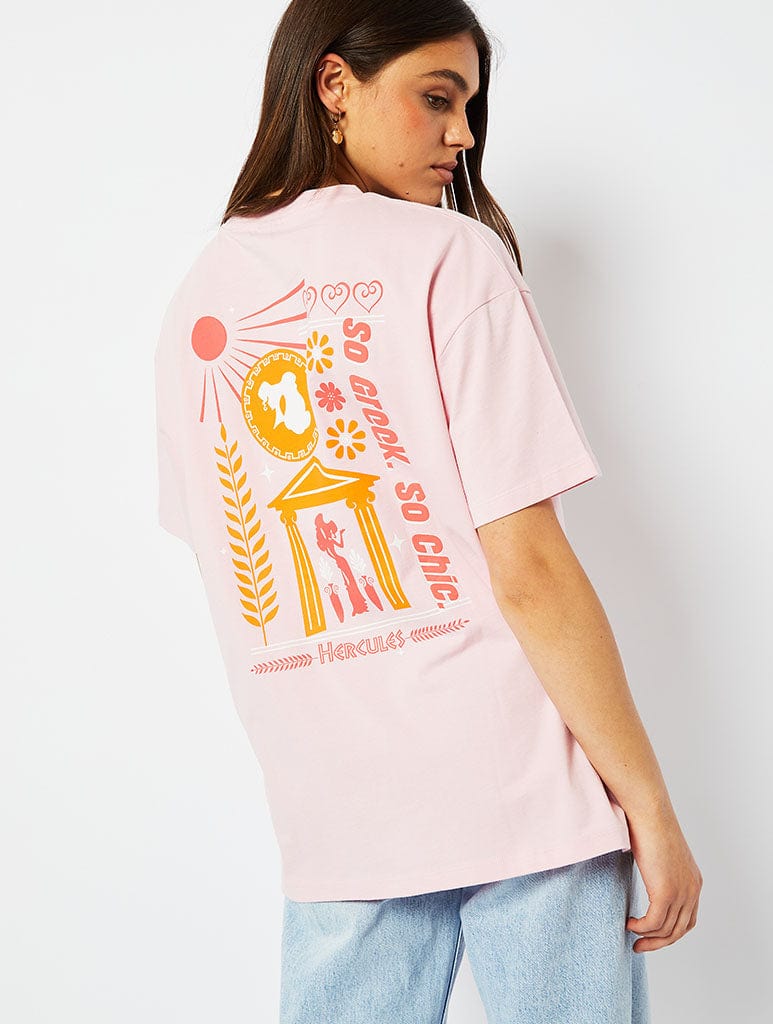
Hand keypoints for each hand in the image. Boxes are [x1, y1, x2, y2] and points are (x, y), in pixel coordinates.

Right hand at [625, 806, 702, 951]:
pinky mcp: (666, 892)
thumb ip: (659, 870)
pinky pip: (654, 923)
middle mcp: (692, 890)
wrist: (649, 812)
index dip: (670, 932)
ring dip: (647, 937)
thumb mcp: (660, 854)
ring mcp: (681, 892)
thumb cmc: (649, 824)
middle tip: (639, 945)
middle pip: (679, 931)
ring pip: (666, 930)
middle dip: (658, 942)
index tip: (651, 934)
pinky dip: (641, 928)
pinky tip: (629, 923)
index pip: (688, 919)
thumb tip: (645, 877)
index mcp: (694, 881)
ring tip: (631, 932)